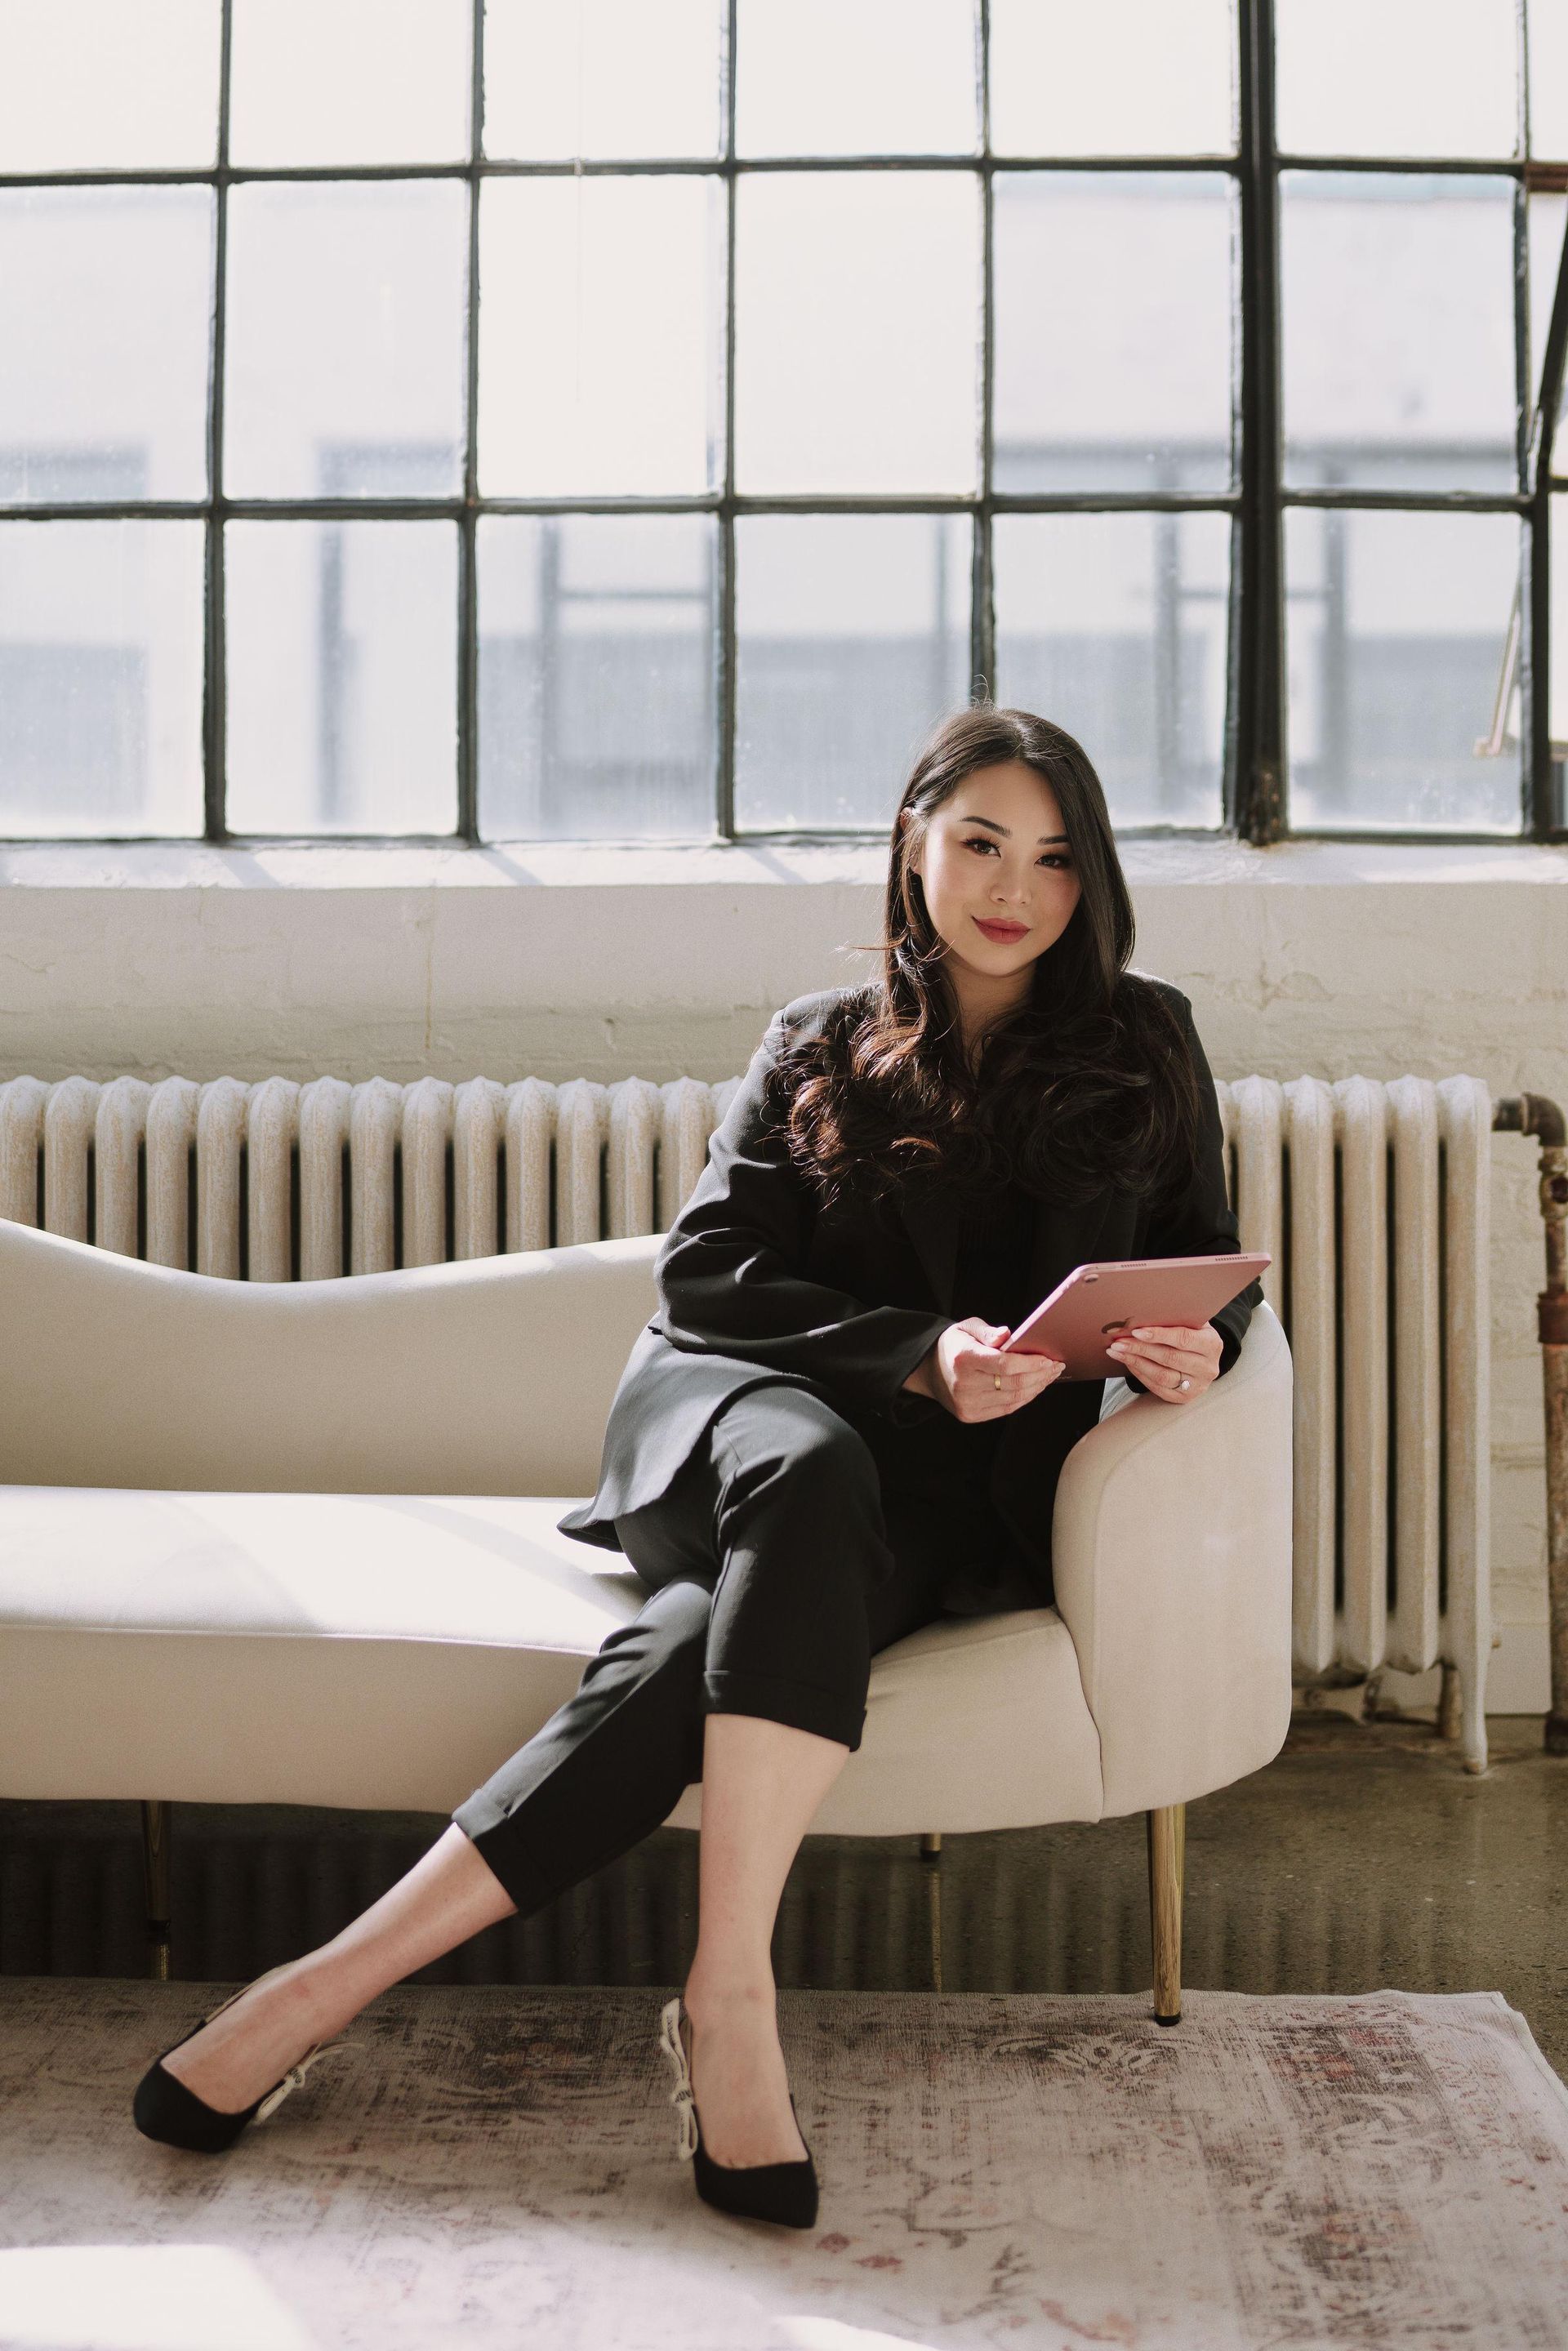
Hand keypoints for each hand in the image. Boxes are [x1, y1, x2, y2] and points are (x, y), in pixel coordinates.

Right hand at [922, 1317, 1066, 1423]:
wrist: (930, 1370)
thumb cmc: (954, 1345)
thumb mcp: (967, 1328)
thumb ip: (988, 1331)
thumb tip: (1008, 1335)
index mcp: (963, 1359)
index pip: (1005, 1364)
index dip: (1031, 1363)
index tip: (1048, 1358)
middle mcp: (964, 1384)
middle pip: (1013, 1383)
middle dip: (1040, 1375)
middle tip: (1056, 1366)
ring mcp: (967, 1403)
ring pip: (1014, 1398)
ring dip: (1037, 1387)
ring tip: (1049, 1376)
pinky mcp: (970, 1415)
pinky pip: (1006, 1409)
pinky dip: (1025, 1398)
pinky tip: (1035, 1387)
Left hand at [1105, 1321, 1221, 1402]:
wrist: (1203, 1357)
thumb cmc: (1193, 1334)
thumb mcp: (1191, 1323)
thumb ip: (1175, 1319)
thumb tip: (1141, 1315)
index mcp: (1212, 1344)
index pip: (1183, 1339)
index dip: (1159, 1335)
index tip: (1136, 1331)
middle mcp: (1207, 1367)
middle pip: (1169, 1358)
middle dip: (1140, 1348)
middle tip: (1118, 1341)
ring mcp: (1197, 1385)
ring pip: (1161, 1375)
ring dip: (1135, 1362)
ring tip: (1117, 1351)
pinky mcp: (1184, 1397)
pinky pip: (1157, 1387)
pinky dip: (1139, 1373)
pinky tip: (1128, 1362)